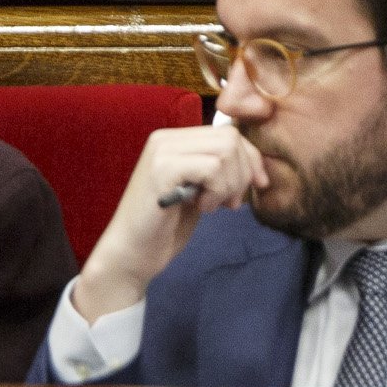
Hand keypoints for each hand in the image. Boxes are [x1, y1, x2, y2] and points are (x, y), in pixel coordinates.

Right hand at [70, 121, 266, 323]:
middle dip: (243, 173)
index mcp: (174, 140)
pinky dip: (217, 191)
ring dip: (229, 184)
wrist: (131, 254)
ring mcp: (162, 151)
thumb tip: (254, 162)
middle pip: (230, 138)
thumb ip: (216, 170)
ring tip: (213, 205)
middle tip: (231, 202)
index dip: (250, 159)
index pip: (227, 132)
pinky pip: (212, 168)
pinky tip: (202, 207)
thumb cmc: (164, 227)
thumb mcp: (198, 190)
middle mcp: (166, 138)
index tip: (255, 186)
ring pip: (225, 151)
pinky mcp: (163, 169)